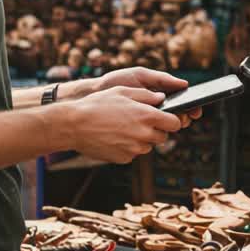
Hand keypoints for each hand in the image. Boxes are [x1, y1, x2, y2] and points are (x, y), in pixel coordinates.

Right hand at [70, 86, 184, 163]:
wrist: (74, 125)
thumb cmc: (97, 105)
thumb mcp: (122, 91)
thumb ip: (145, 95)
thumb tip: (161, 98)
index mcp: (147, 116)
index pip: (175, 123)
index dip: (172, 120)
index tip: (166, 119)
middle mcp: (144, 134)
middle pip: (163, 137)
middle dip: (156, 130)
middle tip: (140, 122)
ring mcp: (134, 149)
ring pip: (148, 146)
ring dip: (142, 139)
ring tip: (124, 128)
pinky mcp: (124, 158)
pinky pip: (133, 154)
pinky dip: (128, 147)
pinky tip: (114, 137)